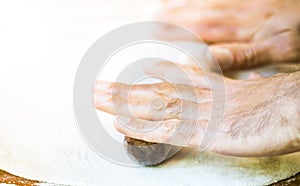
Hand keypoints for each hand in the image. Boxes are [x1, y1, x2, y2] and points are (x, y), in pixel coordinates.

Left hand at [94, 62, 299, 156]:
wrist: (290, 107)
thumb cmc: (273, 104)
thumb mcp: (246, 93)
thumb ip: (226, 90)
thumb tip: (219, 83)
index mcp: (208, 88)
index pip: (172, 81)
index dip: (148, 78)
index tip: (131, 75)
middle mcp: (196, 97)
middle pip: (152, 91)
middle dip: (122, 90)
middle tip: (96, 86)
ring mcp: (197, 114)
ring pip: (152, 106)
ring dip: (122, 102)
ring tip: (97, 97)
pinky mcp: (202, 132)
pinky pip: (165, 130)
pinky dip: (141, 127)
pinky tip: (121, 123)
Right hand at [157, 0, 299, 69]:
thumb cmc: (299, 42)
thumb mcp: (277, 56)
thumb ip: (243, 58)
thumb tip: (209, 59)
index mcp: (251, 35)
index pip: (210, 37)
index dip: (184, 39)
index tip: (160, 40)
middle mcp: (245, 18)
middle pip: (204, 18)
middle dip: (176, 21)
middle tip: (152, 24)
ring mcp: (247, 6)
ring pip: (209, 6)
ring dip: (183, 8)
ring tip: (160, 10)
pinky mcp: (248, 0)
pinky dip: (199, 0)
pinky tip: (187, 1)